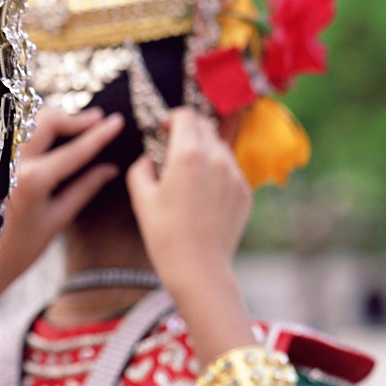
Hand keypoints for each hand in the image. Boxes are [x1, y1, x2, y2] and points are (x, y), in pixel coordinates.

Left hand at [0, 106, 122, 301]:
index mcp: (32, 181)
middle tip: (95, 120)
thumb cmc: (17, 250)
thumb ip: (84, 188)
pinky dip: (31, 129)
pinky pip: (11, 132)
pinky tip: (46, 138)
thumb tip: (110, 168)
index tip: (116, 122)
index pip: (74, 150)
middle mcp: (9, 162)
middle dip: (73, 119)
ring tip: (72, 129)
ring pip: (26, 121)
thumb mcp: (56, 220)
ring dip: (51, 121)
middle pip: (47, 120)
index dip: (99, 134)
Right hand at [126, 107, 251, 299]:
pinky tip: (203, 197)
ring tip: (188, 177)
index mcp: (188, 155)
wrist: (199, 270)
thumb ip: (141, 169)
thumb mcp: (141, 200)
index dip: (171, 118)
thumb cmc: (165, 236)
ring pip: (220, 148)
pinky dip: (216, 173)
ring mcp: (235, 175)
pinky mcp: (244, 192)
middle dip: (188, 131)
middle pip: (205, 127)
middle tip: (173, 150)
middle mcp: (216, 159)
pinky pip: (230, 170)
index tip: (163, 129)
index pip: (186, 115)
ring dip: (203, 151)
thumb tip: (147, 160)